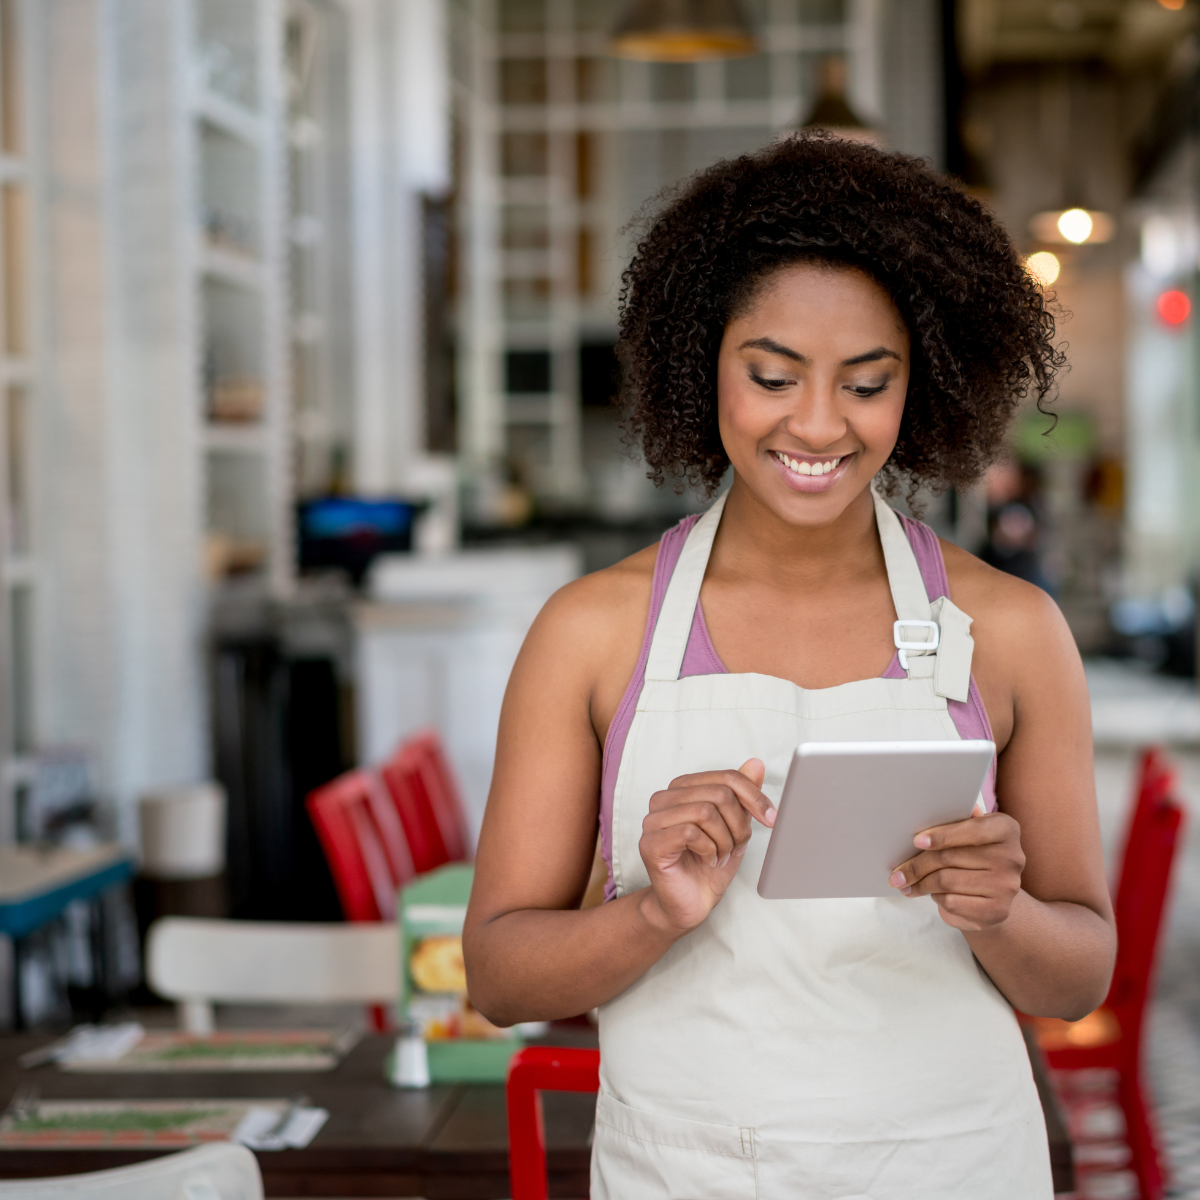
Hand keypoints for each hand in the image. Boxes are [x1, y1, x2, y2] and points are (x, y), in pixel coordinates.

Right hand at [638, 759, 775, 937]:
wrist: (690, 905)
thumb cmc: (709, 864)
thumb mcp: (734, 827)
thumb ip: (741, 795)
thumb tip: (755, 763)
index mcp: (683, 788)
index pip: (726, 777)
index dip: (754, 797)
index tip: (771, 818)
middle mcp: (663, 798)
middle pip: (718, 794)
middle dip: (739, 825)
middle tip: (736, 847)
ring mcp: (653, 820)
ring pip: (705, 812)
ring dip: (724, 840)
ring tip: (721, 856)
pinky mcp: (650, 843)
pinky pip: (690, 832)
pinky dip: (709, 849)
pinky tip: (709, 860)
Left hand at [888, 810, 1024, 930]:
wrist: (994, 897)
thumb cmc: (973, 857)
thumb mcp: (970, 835)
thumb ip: (956, 823)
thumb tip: (927, 812)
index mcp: (1006, 829)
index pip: (972, 830)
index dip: (942, 835)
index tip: (916, 841)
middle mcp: (1012, 857)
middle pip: (950, 857)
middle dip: (917, 866)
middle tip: (896, 874)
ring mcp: (1007, 886)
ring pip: (946, 881)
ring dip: (921, 884)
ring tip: (907, 884)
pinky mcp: (997, 911)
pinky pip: (953, 902)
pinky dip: (936, 898)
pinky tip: (933, 895)